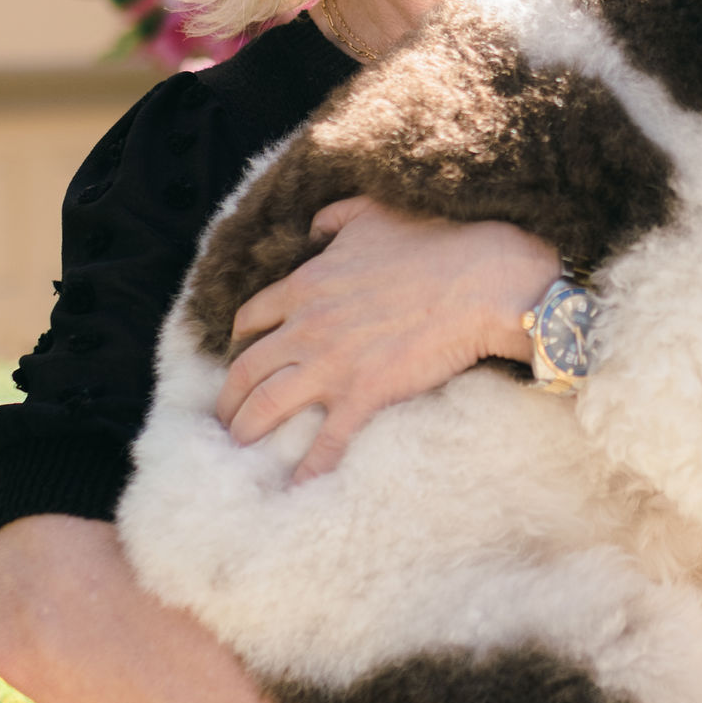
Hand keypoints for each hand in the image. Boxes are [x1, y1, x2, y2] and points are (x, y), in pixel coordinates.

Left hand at [218, 199, 560, 478]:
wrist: (477, 279)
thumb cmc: (431, 242)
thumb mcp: (372, 214)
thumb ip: (335, 218)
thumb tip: (315, 226)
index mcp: (305, 286)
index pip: (251, 319)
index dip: (239, 341)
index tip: (238, 356)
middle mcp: (306, 328)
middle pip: (245, 370)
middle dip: (227, 398)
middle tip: (224, 417)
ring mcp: (331, 365)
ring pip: (266, 405)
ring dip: (246, 430)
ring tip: (237, 448)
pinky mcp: (363, 395)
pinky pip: (326, 441)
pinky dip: (307, 469)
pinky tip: (295, 488)